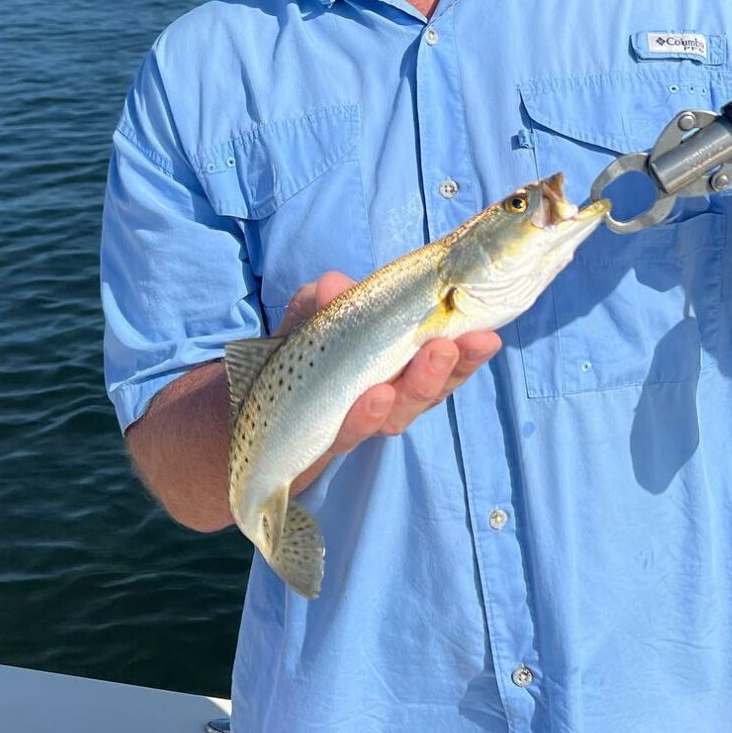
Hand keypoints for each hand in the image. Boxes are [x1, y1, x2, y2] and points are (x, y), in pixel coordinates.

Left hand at [284, 271, 502, 449]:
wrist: (243, 409)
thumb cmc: (291, 358)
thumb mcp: (306, 319)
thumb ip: (322, 302)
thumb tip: (334, 285)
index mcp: (394, 371)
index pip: (440, 366)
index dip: (466, 355)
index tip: (488, 335)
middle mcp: (381, 403)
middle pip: (423, 394)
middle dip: (442, 371)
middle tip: (454, 345)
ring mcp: (351, 426)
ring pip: (392, 416)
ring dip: (411, 389)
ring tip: (425, 361)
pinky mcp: (317, 447)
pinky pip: (343, 434)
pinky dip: (359, 416)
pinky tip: (371, 399)